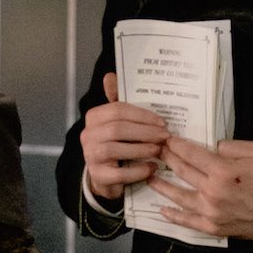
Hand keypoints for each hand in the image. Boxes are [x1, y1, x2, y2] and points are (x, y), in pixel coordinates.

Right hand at [80, 71, 169, 201]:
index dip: (143, 115)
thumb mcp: (118, 122)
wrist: (105, 176)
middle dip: (145, 132)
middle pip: (118, 128)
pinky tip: (151, 168)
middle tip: (165, 136)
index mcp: (94, 117)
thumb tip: (110, 76)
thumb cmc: (117, 144)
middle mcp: (87, 135)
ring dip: (142, 149)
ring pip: (117, 149)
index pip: (118, 110)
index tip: (162, 122)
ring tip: (159, 151)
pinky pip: (120, 173)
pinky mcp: (97, 175)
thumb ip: (118, 103)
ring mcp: (90, 155)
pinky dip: (138, 171)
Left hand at [148, 138, 252, 247]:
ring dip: (162, 186)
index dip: (176, 146)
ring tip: (150, 178)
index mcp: (223, 171)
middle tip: (156, 152)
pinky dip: (174, 216)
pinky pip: (188, 222)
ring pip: (179, 197)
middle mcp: (212, 192)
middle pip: (182, 172)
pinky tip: (162, 210)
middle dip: (167, 160)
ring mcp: (211, 212)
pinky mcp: (214, 228)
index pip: (191, 154)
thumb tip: (212, 147)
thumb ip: (232, 146)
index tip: (167, 140)